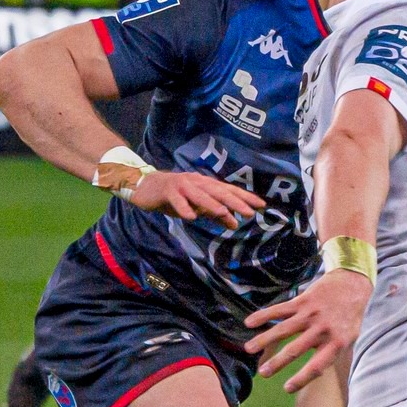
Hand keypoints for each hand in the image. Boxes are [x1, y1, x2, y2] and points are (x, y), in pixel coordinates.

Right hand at [129, 170, 264, 228]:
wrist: (144, 186)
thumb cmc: (174, 196)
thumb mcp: (197, 206)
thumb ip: (215, 214)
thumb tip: (235, 224)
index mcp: (206, 185)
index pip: (229, 190)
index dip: (245, 197)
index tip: (262, 205)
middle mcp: (197, 182)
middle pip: (218, 191)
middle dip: (234, 201)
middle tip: (250, 212)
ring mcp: (182, 185)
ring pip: (199, 195)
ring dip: (211, 204)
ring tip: (223, 213)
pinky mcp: (167, 191)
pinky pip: (176, 201)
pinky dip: (183, 208)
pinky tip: (190, 217)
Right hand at [243, 270, 372, 392]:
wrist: (352, 284)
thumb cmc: (349, 318)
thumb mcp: (349, 339)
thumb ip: (333, 355)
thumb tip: (316, 375)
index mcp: (337, 343)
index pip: (318, 366)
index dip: (302, 379)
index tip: (287, 389)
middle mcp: (323, 329)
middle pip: (296, 349)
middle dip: (277, 363)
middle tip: (262, 373)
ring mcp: (311, 314)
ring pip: (283, 329)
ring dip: (264, 340)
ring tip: (248, 350)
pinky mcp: (303, 301)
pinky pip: (280, 309)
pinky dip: (264, 315)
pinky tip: (249, 323)